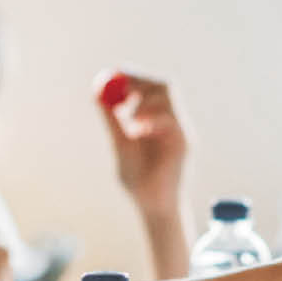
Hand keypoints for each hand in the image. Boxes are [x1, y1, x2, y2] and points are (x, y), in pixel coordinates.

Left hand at [95, 71, 190, 217]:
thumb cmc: (137, 181)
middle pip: (163, 85)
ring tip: (131, 122)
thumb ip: (112, 122)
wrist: (154, 207)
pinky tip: (139, 132)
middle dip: (141, 81)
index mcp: (155, 119)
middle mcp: (171, 121)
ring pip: (167, 96)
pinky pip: (170, 117)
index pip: (150, 86)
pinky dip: (151, 118)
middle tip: (122, 88)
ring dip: (144, 101)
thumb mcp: (119, 145)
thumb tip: (96, 95)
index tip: (115, 73)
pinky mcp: (185, 142)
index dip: (134, 76)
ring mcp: (180, 130)